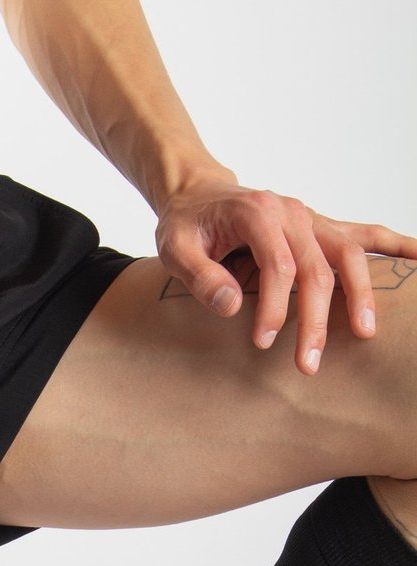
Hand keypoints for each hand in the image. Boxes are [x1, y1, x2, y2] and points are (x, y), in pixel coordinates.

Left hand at [154, 175, 416, 373]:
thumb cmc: (186, 224)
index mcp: (259, 214)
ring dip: (360, 295)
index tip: (263, 342)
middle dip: (316, 319)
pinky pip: (365, 235)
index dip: (275, 307)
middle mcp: (293, 213)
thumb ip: (200, 276)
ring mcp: (312, 219)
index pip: (279, 266)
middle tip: (307, 365)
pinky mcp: (321, 228)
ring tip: (365, 334)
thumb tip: (229, 306)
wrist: (197, 194)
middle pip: (318, 268)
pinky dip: (396, 247)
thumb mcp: (175, 248)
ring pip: (350, 254)